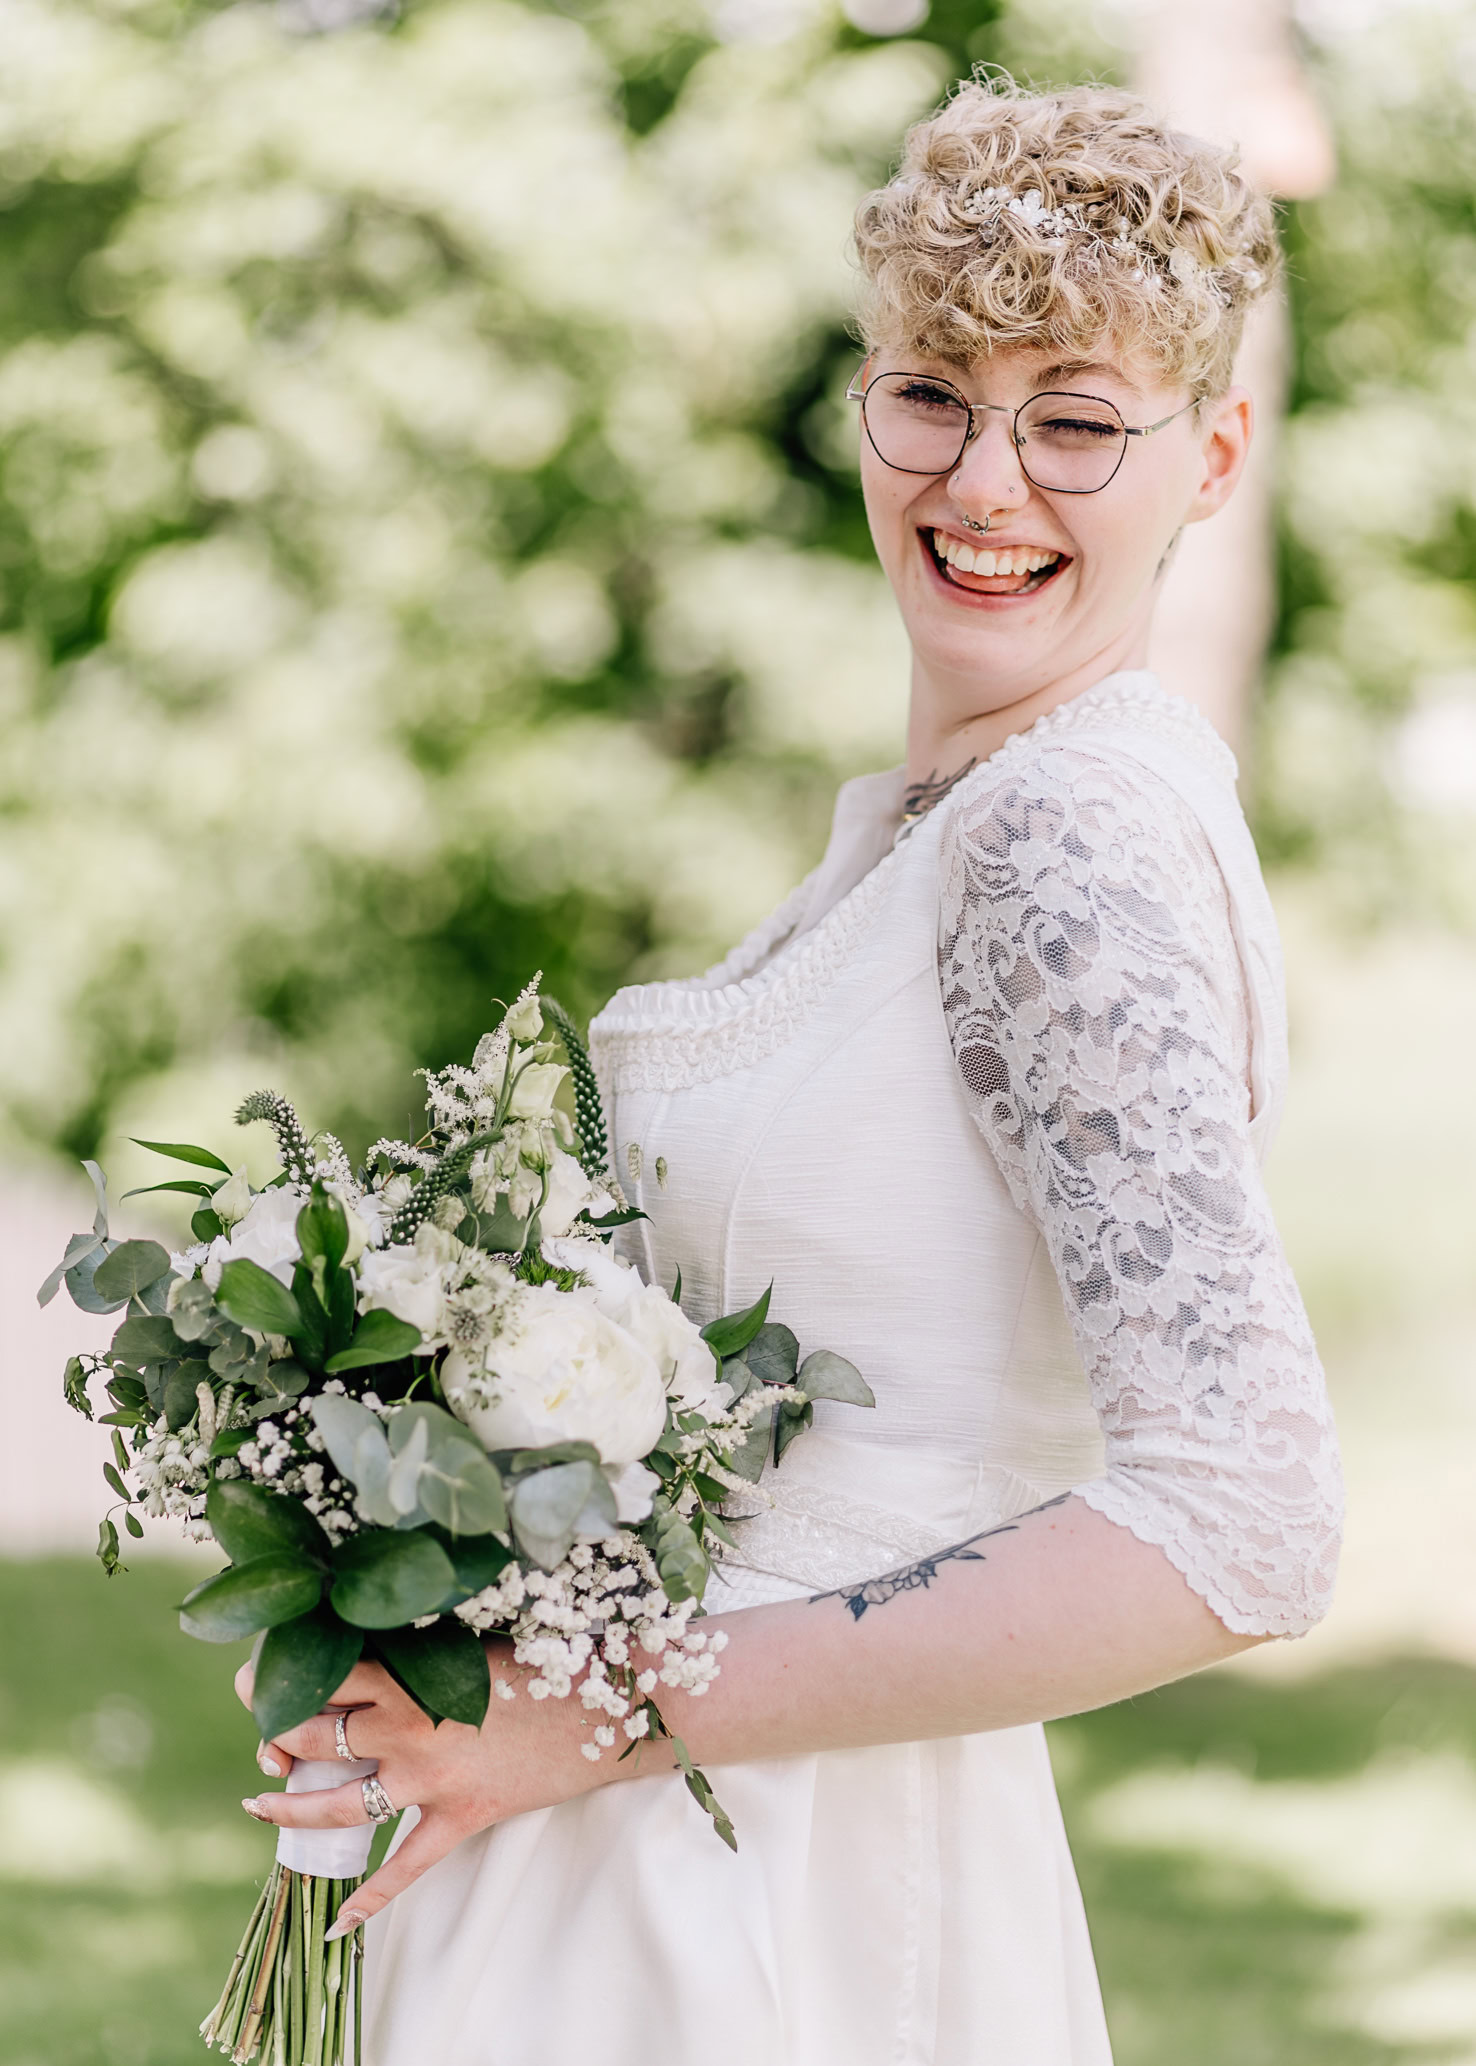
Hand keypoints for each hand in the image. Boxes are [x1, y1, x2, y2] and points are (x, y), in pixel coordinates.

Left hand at [234, 1644, 639, 1931]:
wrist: (611, 1703)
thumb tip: (372, 1637)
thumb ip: (420, 1643)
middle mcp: (408, 1726)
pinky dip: (369, 1901)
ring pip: (338, 1802)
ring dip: (291, 1806)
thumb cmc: (547, 1657)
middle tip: (264, 1735)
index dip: (283, 1675)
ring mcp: (431, 1778)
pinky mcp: (461, 1816)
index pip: (324, 1673)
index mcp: (410, 1673)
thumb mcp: (474, 1638)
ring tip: (260, 1803)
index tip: (261, 1675)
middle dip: (276, 1734)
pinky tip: (338, 1924)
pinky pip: (404, 1869)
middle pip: (315, 1733)